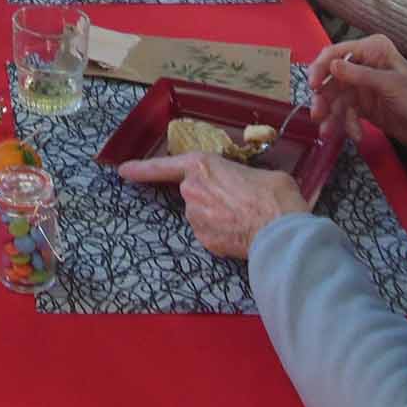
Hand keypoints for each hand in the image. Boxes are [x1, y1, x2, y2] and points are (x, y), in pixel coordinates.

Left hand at [116, 151, 307, 259]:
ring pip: (201, 214)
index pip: (162, 166)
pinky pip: (209, 233)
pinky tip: (242, 232)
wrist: (281, 232)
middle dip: (210, 197)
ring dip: (216, 216)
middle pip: (192, 193)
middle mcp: (192, 191)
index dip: (142, 168)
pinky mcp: (204, 241)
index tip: (124, 170)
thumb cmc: (275, 196)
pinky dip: (222, 233)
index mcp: (202, 166)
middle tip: (238, 200)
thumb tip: (244, 184)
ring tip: (245, 217)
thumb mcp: (260, 172)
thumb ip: (239, 175)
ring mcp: (196, 218)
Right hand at [307, 33, 406, 162]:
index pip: (336, 53)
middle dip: (324, 98)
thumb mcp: (391, 86)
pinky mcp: (364, 106)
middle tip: (317, 116)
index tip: (313, 87)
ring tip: (328, 133)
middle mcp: (364, 65)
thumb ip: (360, 76)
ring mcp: (363, 87)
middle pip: (331, 78)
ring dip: (331, 115)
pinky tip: (356, 136)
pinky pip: (345, 113)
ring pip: (335, 98)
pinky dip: (346, 124)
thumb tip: (330, 65)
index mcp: (373, 51)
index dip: (320, 68)